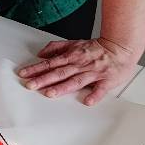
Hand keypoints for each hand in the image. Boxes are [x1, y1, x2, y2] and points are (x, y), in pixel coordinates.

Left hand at [17, 36, 137, 105]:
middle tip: (30, 85)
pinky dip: (95, 94)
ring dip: (63, 87)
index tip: (24, 74)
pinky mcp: (106, 80)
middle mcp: (80, 65)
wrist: (121, 47)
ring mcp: (93, 73)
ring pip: (76, 81)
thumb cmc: (97, 48)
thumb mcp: (74, 43)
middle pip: (59, 73)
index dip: (36, 69)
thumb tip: (41, 53)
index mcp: (72, 56)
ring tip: (50, 93)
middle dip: (43, 79)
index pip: (50, 63)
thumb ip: (57, 48)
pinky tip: (88, 101)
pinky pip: (100, 89)